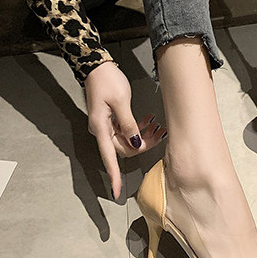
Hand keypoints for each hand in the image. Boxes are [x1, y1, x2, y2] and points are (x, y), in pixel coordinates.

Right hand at [85, 61, 165, 198]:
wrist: (97, 65)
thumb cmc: (106, 80)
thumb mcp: (121, 101)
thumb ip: (129, 124)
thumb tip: (136, 143)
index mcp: (101, 128)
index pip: (109, 158)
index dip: (114, 176)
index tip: (117, 192)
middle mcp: (102, 131)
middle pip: (124, 149)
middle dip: (143, 145)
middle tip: (159, 133)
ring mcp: (107, 126)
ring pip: (127, 140)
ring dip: (143, 135)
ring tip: (156, 124)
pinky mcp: (111, 120)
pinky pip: (126, 131)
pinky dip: (138, 128)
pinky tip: (148, 120)